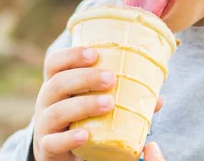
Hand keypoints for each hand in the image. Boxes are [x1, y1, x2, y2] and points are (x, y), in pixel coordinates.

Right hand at [32, 46, 163, 160]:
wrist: (64, 155)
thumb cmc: (83, 121)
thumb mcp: (96, 105)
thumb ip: (123, 98)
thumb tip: (159, 99)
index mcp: (57, 85)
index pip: (55, 63)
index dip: (72, 55)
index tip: (95, 53)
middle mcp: (46, 102)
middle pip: (57, 83)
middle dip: (84, 78)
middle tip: (111, 78)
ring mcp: (44, 125)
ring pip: (57, 111)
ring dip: (84, 105)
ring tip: (109, 103)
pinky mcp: (47, 148)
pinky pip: (53, 142)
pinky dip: (69, 138)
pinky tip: (85, 134)